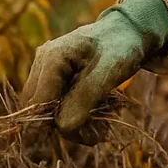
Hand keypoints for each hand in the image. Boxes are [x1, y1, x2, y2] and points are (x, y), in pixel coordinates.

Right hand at [19, 0, 167, 144]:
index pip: (39, 104)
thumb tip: (62, 128)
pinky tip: (95, 115)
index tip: (89, 135)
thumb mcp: (109, 71)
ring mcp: (45, 71)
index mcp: (52, 59)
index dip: (58, 124)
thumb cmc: (120, 48)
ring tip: (101, 125)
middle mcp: (42, 64)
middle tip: (99, 132)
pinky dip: (74, 115)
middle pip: (39, 110)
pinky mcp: (53, 79)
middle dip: (68, 126)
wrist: (127, 33)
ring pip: (46, 111)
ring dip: (73, 123)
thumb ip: (84, 98)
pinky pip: (54, 105)